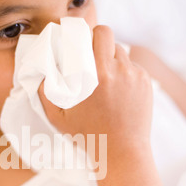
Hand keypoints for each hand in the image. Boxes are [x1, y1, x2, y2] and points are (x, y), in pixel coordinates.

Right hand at [38, 26, 152, 157]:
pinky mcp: (145, 83)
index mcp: (96, 74)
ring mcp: (134, 76)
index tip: (80, 42)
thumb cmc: (88, 136)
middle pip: (110, 36)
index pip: (98, 33)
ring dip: (111, 59)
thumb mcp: (58, 118)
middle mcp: (118, 70)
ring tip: (104, 77)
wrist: (121, 152)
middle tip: (92, 55)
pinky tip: (118, 91)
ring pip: (122, 52)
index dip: (88, 34)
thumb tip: (40, 72)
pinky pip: (133, 68)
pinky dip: (124, 73)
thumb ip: (45, 93)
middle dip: (99, 41)